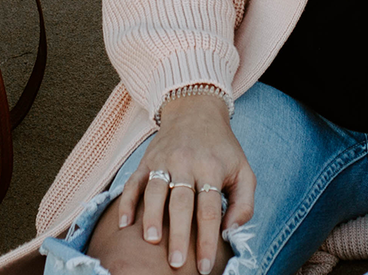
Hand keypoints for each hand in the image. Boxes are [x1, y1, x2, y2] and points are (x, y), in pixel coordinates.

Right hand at [109, 91, 253, 273]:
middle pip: (181, 204)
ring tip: (150, 241)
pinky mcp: (146, 159)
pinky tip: (123, 224)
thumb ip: (244, 203)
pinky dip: (126, 203)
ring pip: (154, 191)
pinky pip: (133, 182)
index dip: (206, 240)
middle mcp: (187, 164)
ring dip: (150, 217)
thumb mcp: (244, 170)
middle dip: (178, 235)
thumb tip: (230, 233)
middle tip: (175, 263)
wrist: (196, 108)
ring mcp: (164, 160)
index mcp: (212, 169)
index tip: (204, 267)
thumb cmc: (223, 148)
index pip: (209, 210)